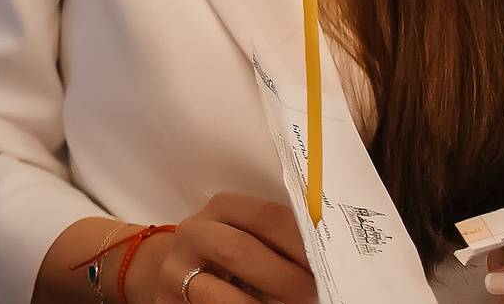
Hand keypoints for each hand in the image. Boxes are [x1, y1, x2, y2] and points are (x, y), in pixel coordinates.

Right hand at [135, 195, 314, 303]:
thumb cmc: (233, 262)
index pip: (267, 216)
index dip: (302, 242)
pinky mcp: (170, 297)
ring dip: (263, 302)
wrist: (181, 277)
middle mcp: (195, 232)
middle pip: (238, 249)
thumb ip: (281, 245)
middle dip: (284, 277)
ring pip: (219, 292)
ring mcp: (177, 267)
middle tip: (315, 293)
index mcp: (223, 209)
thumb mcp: (254, 243)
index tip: (333, 264)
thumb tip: (329, 262)